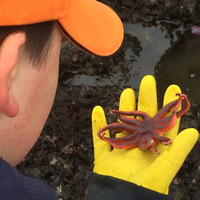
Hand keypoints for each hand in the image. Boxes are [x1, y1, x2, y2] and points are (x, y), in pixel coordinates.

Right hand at [91, 75, 197, 193]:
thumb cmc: (144, 190)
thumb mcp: (164, 171)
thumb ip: (177, 151)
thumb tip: (194, 131)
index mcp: (152, 148)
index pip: (162, 122)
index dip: (167, 105)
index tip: (171, 87)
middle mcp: (138, 145)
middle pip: (141, 118)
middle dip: (145, 98)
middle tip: (147, 81)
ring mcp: (120, 149)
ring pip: (122, 123)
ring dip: (123, 108)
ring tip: (126, 91)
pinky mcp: (104, 155)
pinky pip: (100, 136)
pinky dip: (97, 123)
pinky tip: (98, 110)